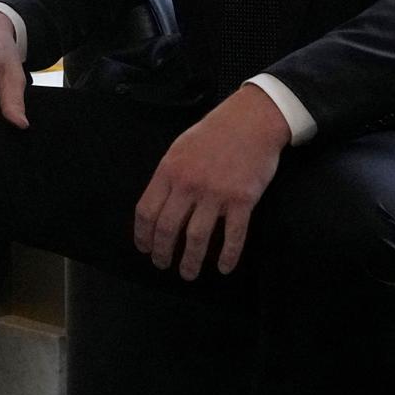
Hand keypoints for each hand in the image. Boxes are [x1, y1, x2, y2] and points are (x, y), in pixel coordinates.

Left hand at [131, 86, 290, 278]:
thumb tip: (158, 205)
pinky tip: (223, 268)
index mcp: (169, 171)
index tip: (144, 248)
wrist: (252, 120)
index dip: (143, 235)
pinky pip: (233, 235)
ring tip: (187, 273)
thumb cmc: (214, 133)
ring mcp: (216, 193)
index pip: (146, 211)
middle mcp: (189, 184)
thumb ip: (168, 176)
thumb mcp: (179, 148)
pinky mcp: (242, 200)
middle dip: (162, 252)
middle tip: (163, 265)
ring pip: (196, 238)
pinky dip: (228, 256)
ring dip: (190, 261)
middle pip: (167, 228)